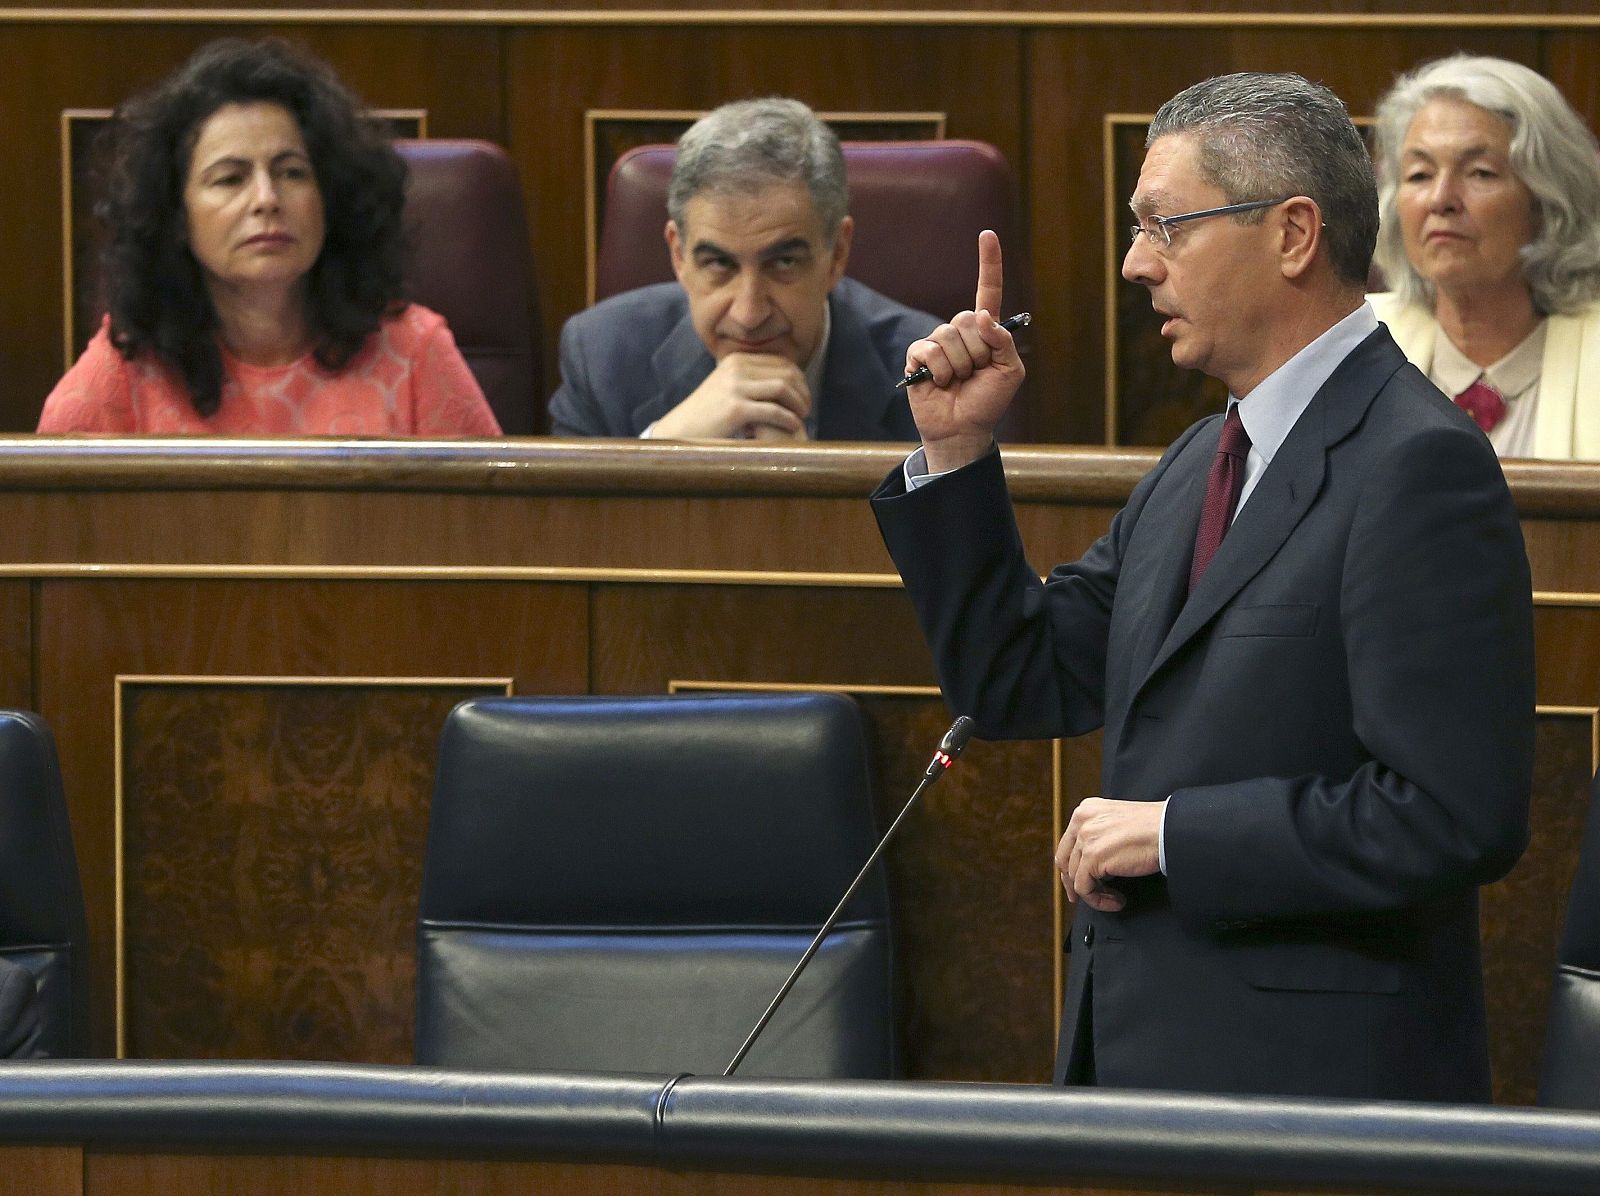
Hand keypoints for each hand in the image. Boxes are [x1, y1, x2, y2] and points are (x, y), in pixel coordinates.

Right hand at [652, 353, 810, 440]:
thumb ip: (750, 380)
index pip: (780, 362)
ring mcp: (735, 387)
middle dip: (802, 391)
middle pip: (785, 372)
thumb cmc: (708, 414)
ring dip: (798, 403)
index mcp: (737, 359)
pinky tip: (794, 427)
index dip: (799, 378)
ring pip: (782, 388)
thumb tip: (780, 380)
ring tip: (803, 417)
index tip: (804, 395)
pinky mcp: (736, 409)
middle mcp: (736, 368)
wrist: (681, 430)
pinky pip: (773, 410)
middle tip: (807, 408)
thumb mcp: (727, 387)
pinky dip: (788, 419)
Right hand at [904, 229, 1024, 471]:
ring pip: (949, 337)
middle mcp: (960, 332)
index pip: (987, 290)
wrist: (963, 429)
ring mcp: (937, 343)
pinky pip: (930, 351)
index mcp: (985, 331)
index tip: (987, 234)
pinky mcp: (918, 357)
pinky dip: (939, 371)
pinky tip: (938, 383)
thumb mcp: (1010, 371)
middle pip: (967, 319)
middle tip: (975, 374)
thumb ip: (1003, 342)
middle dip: (977, 351)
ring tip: (957, 382)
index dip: (989, 263)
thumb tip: (982, 316)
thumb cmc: (988, 402)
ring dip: (959, 365)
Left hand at [1055, 797, 1163, 912]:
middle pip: (1065, 861)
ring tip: (1113, 897)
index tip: (1077, 882)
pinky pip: (1085, 889)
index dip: (1070, 867)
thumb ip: (1099, 835)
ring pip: (1075, 878)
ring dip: (1093, 893)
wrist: (1169, 830)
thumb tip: (1089, 863)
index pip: (1067, 844)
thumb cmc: (1153, 827)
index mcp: (1086, 810)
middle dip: (1073, 883)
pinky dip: (1099, 900)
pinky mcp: (1093, 857)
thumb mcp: (1116, 822)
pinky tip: (1117, 900)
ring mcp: (1085, 839)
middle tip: (1085, 896)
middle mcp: (1081, 821)